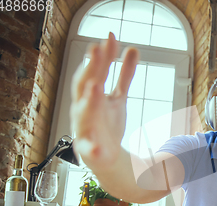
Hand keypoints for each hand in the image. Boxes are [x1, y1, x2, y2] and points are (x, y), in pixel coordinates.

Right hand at [70, 33, 138, 172]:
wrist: (104, 155)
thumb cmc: (106, 123)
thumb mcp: (118, 97)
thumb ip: (125, 75)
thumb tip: (132, 48)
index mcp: (90, 95)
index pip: (95, 71)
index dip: (102, 55)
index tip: (110, 38)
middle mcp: (83, 109)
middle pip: (85, 86)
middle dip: (91, 68)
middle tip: (98, 50)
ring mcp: (85, 129)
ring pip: (83, 113)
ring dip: (89, 100)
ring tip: (97, 87)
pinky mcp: (91, 151)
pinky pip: (89, 149)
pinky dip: (93, 148)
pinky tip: (99, 148)